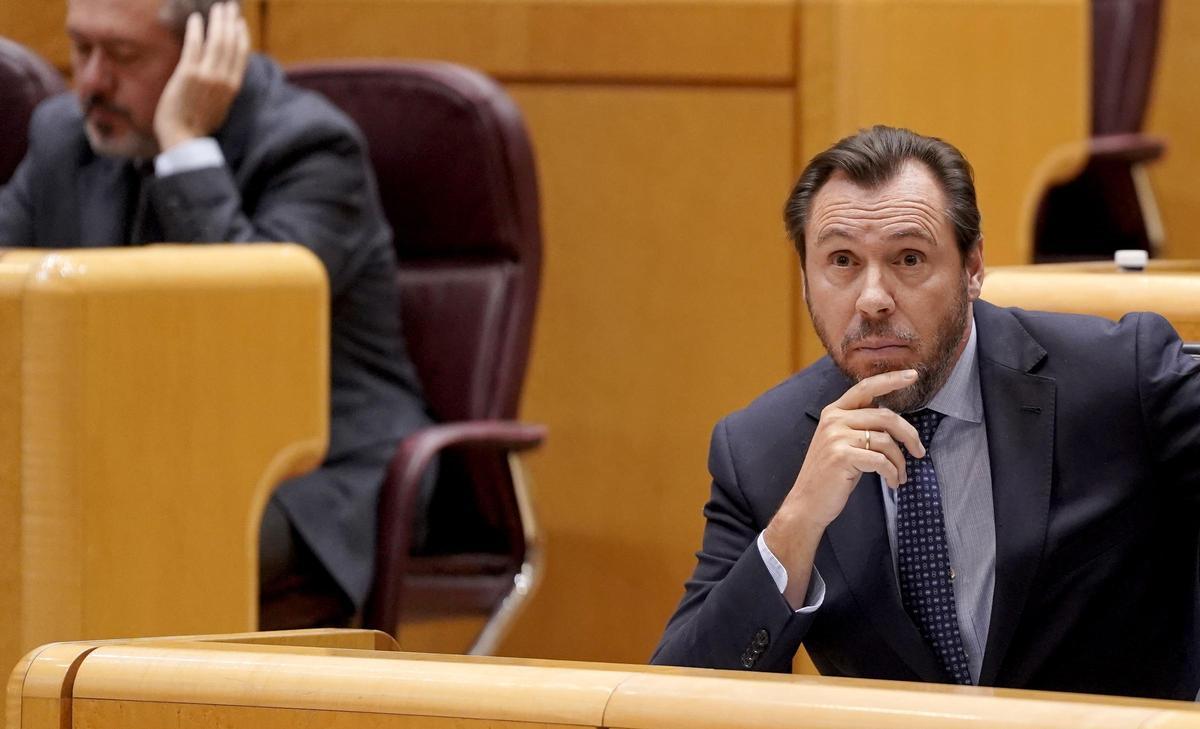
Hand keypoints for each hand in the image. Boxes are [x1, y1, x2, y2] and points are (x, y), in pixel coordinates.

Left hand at [154, 1, 250, 152]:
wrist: (183, 137)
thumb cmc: (198, 123)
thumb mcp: (220, 106)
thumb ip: (224, 88)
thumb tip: (225, 74)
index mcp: (233, 86)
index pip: (241, 54)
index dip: (241, 35)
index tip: (239, 23)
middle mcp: (224, 79)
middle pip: (231, 43)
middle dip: (231, 22)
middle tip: (230, 6)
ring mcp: (207, 76)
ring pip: (217, 41)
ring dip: (217, 21)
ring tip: (217, 8)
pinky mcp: (189, 74)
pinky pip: (195, 46)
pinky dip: (196, 30)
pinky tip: (195, 18)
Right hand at [764, 369, 923, 606]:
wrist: (807, 503)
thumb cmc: (830, 475)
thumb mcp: (841, 443)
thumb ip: (860, 426)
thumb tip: (894, 422)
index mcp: (834, 412)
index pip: (866, 387)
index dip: (891, 380)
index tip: (913, 375)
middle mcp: (834, 419)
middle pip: (885, 416)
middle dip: (909, 435)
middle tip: (920, 452)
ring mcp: (836, 437)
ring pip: (886, 440)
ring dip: (900, 462)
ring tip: (900, 476)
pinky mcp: (842, 456)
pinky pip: (881, 460)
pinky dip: (893, 473)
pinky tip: (893, 483)